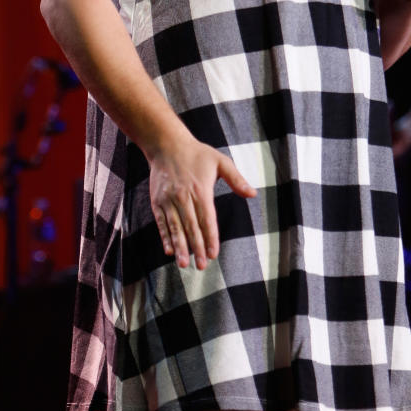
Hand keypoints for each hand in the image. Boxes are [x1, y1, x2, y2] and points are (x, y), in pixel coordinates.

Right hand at [149, 134, 256, 268]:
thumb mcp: (221, 161)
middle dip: (196, 248)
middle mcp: (183, 197)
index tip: (213, 254)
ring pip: (175, 228)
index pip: (207, 219)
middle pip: (191, 227)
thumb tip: (253, 194)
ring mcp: (168, 200)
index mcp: (201, 190)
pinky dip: (165, 237)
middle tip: (201, 266)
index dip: (210, 237)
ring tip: (183, 264)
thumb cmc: (197, 154)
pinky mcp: (158, 201)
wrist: (166, 144)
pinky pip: (162, 223)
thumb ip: (237, 179)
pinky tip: (169, 250)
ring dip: (179, 247)